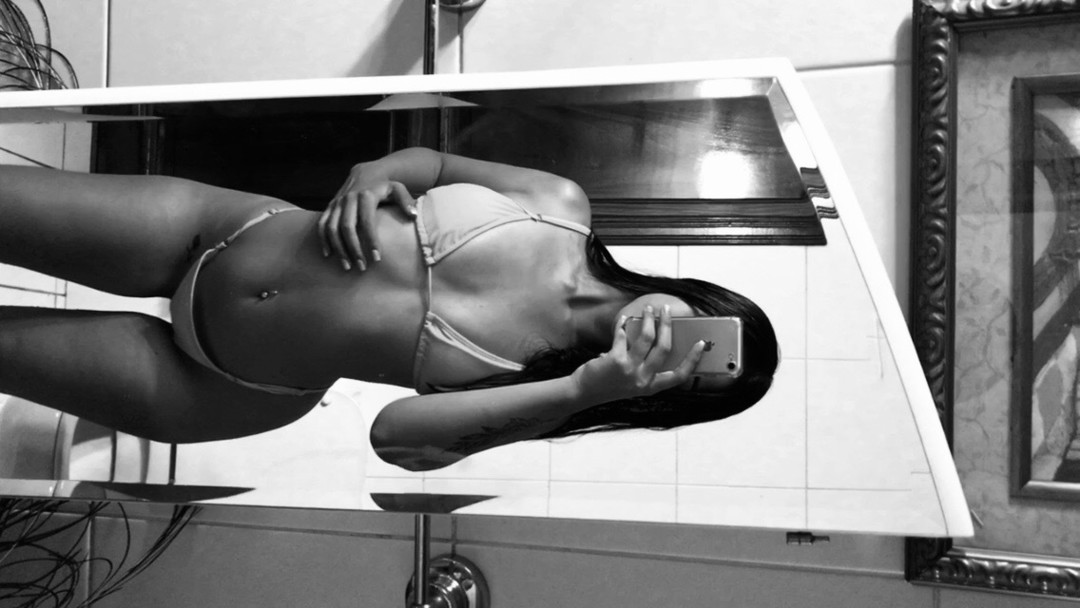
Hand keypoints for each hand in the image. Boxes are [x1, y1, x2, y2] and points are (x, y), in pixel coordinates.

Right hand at [318, 175, 417, 270]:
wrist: (365, 173)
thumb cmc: (384, 186)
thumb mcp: (397, 189)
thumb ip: (406, 201)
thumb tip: (413, 216)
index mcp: (366, 196)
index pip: (367, 222)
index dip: (371, 240)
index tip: (377, 258)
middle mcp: (349, 199)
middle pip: (347, 228)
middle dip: (354, 249)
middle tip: (362, 267)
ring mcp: (337, 203)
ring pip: (332, 228)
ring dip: (338, 248)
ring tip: (347, 266)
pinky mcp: (329, 206)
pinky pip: (322, 224)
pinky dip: (323, 240)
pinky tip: (328, 254)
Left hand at [570, 304, 704, 401]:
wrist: (584, 392)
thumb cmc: (610, 385)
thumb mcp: (634, 382)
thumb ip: (646, 368)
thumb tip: (657, 338)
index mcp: (651, 387)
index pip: (679, 375)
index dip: (693, 360)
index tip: (701, 344)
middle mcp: (643, 380)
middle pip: (664, 348)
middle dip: (668, 325)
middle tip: (667, 311)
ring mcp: (630, 370)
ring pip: (647, 338)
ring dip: (649, 319)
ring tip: (649, 309)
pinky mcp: (616, 360)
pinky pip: (624, 335)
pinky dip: (623, 324)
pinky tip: (623, 320)